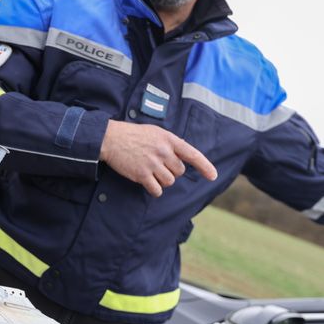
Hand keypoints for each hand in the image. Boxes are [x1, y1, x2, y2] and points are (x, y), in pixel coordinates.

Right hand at [100, 120, 217, 196]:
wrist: (111, 139)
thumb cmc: (132, 135)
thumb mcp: (155, 132)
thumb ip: (170, 143)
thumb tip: (182, 157)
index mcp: (169, 139)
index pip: (192, 154)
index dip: (205, 166)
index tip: (213, 176)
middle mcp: (163, 152)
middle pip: (179, 172)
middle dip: (171, 172)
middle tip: (158, 165)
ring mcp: (153, 164)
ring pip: (169, 182)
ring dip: (162, 181)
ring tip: (150, 172)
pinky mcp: (142, 175)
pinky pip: (157, 190)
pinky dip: (154, 190)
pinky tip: (147, 183)